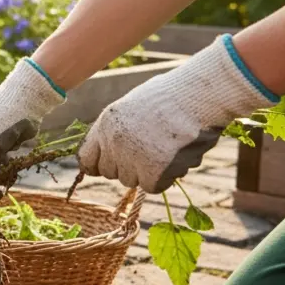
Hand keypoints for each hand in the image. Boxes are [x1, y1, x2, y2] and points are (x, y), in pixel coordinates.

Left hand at [79, 35, 275, 191]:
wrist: (198, 97)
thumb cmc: (171, 96)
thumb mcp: (132, 106)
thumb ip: (118, 130)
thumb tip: (110, 153)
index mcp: (105, 124)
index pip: (86, 159)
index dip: (97, 164)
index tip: (107, 166)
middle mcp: (113, 144)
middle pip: (111, 173)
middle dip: (127, 166)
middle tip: (150, 150)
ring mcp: (132, 160)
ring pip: (132, 181)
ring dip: (148, 171)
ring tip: (167, 147)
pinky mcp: (153, 173)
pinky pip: (153, 187)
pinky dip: (165, 177)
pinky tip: (175, 156)